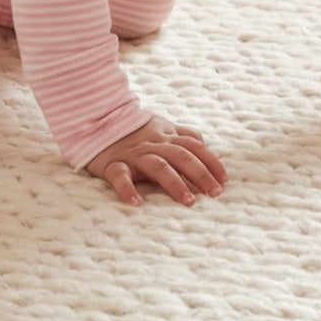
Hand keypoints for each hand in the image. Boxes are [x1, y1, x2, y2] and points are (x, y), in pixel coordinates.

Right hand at [85, 121, 226, 206]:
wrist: (95, 117)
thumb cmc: (131, 128)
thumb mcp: (159, 125)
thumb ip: (181, 134)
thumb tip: (203, 142)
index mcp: (166, 135)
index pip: (195, 146)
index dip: (212, 162)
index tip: (225, 180)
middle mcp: (153, 144)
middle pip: (182, 156)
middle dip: (201, 174)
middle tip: (215, 194)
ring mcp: (134, 154)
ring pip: (158, 166)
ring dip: (175, 183)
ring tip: (189, 201)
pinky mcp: (113, 163)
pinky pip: (120, 176)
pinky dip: (127, 189)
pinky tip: (136, 203)